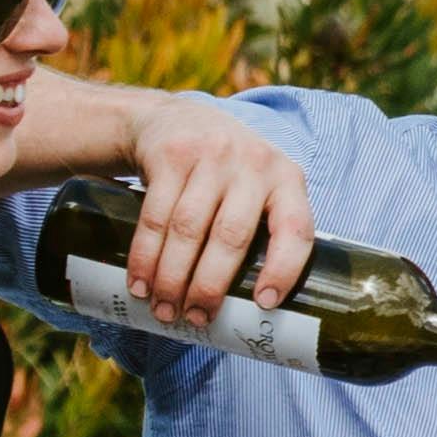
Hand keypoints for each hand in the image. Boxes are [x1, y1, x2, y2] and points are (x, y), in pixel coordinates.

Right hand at [95, 94, 318, 328]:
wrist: (174, 118)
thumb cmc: (225, 172)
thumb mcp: (258, 186)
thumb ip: (263, 228)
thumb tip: (256, 309)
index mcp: (287, 179)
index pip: (295, 229)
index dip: (284, 269)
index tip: (264, 304)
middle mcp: (253, 163)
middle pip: (232, 237)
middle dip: (210, 286)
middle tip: (195, 319)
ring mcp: (211, 156)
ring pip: (189, 230)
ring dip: (172, 278)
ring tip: (164, 309)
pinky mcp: (170, 155)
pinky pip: (155, 215)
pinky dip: (145, 256)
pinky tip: (140, 283)